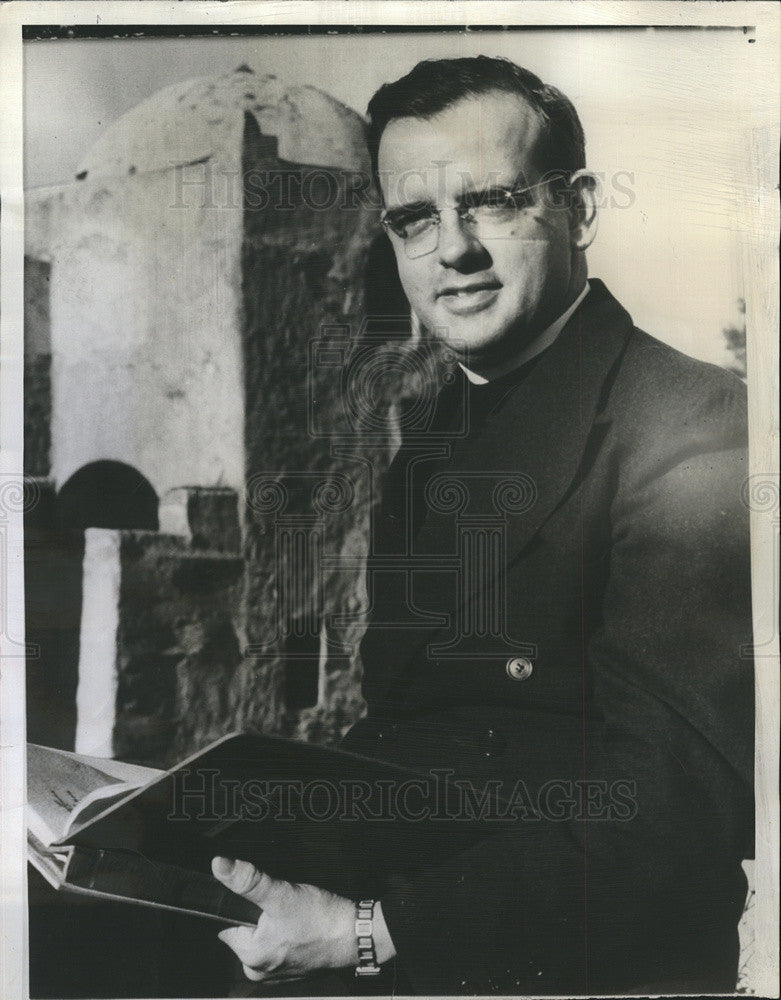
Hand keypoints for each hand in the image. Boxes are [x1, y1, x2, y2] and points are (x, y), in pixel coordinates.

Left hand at [211, 856, 356, 983]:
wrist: (355, 934)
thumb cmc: (321, 919)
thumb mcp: (281, 894)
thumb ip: (248, 881)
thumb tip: (220, 867)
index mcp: (250, 958)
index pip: (227, 925)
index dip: (241, 906)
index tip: (261, 899)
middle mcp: (260, 970)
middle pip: (246, 929)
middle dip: (260, 914)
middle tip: (283, 906)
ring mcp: (278, 972)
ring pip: (264, 934)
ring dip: (275, 921)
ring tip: (294, 914)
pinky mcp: (293, 967)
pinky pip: (280, 942)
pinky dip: (287, 931)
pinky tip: (301, 923)